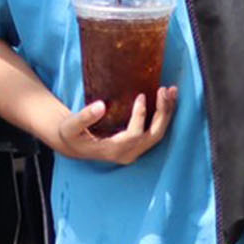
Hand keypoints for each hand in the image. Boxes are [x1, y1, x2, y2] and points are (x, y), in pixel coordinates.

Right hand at [50, 86, 177, 165]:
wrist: (73, 145)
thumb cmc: (71, 134)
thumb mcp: (71, 126)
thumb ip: (84, 117)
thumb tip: (100, 106)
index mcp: (113, 149)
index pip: (134, 135)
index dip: (140, 116)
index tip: (141, 95)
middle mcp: (128, 153)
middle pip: (154, 135)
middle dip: (163, 113)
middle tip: (165, 90)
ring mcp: (134, 150)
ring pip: (158, 134)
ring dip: (167, 112)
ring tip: (172, 91)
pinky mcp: (137, 144)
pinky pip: (155, 131)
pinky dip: (164, 115)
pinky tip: (166, 99)